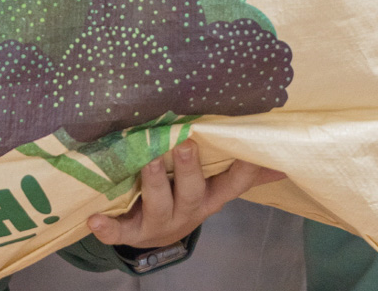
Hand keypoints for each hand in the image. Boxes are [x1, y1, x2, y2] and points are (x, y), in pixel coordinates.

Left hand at [85, 143, 284, 251]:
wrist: (153, 233)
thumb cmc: (186, 198)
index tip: (251, 151)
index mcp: (209, 199)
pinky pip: (118, 232)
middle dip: (189, 171)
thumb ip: (246, 175)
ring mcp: (158, 223)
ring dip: (154, 184)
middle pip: (193, 193)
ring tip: (148, 163)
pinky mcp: (130, 232)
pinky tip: (95, 221)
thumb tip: (283, 160)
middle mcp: (187, 211)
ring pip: (159, 204)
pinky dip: (107, 229)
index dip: (243, 170)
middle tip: (185, 145)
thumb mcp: (215, 188)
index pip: (232, 184)